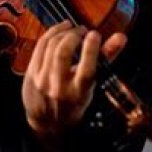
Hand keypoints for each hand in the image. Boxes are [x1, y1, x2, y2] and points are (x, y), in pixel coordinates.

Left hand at [21, 21, 126, 142]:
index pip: (86, 70)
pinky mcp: (30, 72)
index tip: (95, 34)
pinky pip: (40, 45)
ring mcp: (42, 80)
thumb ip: (106, 59)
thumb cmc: (74, 101)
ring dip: (63, 31)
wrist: (46, 123)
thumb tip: (121, 37)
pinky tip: (61, 29)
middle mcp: (58, 87)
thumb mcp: (92, 86)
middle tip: (83, 31)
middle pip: (63, 53)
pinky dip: (52, 33)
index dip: (91, 49)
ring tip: (73, 29)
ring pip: (50, 46)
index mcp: (78, 93)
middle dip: (74, 35)